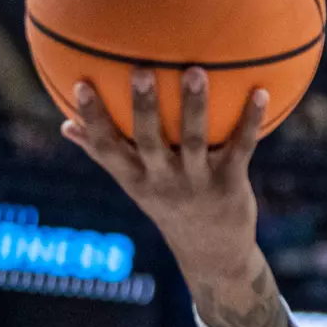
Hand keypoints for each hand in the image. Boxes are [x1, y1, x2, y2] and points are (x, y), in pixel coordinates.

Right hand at [61, 68, 268, 275]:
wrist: (213, 255)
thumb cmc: (170, 207)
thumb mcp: (135, 186)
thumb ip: (105, 155)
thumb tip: (65, 125)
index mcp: (137, 180)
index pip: (108, 149)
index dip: (93, 119)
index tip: (81, 85)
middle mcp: (164, 181)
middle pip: (149, 141)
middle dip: (144, 107)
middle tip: (141, 71)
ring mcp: (198, 183)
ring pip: (194, 141)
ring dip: (195, 106)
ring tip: (197, 71)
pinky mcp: (230, 184)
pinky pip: (241, 148)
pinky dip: (251, 121)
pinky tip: (261, 93)